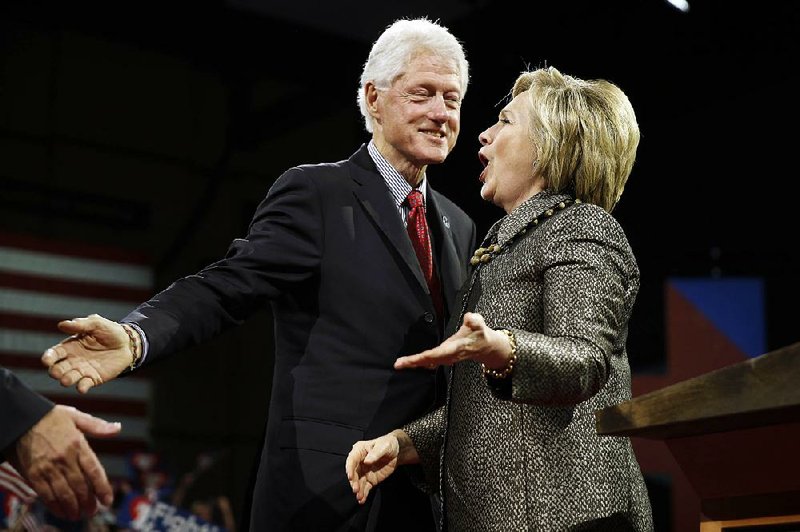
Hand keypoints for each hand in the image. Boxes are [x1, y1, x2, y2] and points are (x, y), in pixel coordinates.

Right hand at [10, 405, 121, 519]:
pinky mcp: (33, 474)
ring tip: (78, 515)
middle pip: (80, 486)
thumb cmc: (51, 417)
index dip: (102, 488)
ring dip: (73, 507)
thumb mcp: (76, 417)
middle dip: (88, 502)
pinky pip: (46, 495)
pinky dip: (55, 506)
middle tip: (92, 511)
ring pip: (64, 493)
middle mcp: (65, 458)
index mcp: (78, 444)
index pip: (95, 471)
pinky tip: (61, 512)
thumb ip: (98, 426)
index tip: (107, 500)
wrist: (22, 418)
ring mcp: (48, 467)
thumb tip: (118, 428)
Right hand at [41, 314, 132, 393]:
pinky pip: (84, 385)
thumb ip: (80, 324)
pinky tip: (82, 387)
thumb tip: (62, 324)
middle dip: (55, 371)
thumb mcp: (96, 323)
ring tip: (67, 380)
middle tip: (57, 372)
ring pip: (68, 379)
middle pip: (57, 369)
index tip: (46, 360)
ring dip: (66, 380)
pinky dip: (81, 387)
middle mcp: (72, 360)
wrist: (128, 343)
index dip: (48, 357)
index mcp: (70, 346)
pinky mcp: (93, 378)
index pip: (54, 354)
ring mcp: (82, 370)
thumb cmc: (110, 331)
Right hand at [345, 433, 400, 503]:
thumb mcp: (384, 446)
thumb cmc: (388, 444)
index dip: (350, 468)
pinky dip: (363, 494)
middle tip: (356, 489)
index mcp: (360, 451)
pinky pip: (365, 488)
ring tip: (359, 497)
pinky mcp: (370, 480)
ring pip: (358, 482)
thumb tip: (367, 461)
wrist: (397, 452)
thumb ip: (375, 453)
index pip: (352, 460)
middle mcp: (359, 462)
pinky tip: (362, 500)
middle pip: (353, 473)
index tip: (350, 477)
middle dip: (354, 482)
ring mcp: (364, 472)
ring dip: (358, 490)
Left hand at [394, 312, 511, 369]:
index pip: (437, 353)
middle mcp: (448, 355)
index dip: (424, 357)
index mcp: (455, 348)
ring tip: (400, 364)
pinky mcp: (444, 356)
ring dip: (414, 363)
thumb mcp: (479, 324)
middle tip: (398, 364)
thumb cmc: (480, 335)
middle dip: (414, 362)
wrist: (485, 347)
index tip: (412, 359)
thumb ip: (474, 320)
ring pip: (428, 362)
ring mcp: (445, 357)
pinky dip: (419, 362)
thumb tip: (469, 316)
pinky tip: (411, 363)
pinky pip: (429, 361)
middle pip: (429, 360)